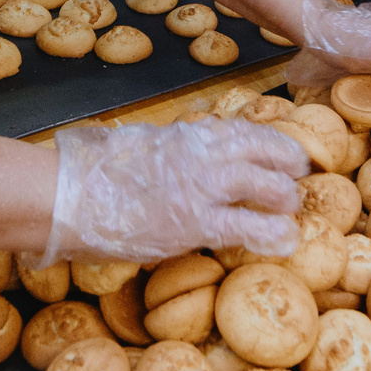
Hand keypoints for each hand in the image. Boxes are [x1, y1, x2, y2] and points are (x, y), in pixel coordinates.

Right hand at [43, 119, 306, 263]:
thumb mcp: (138, 144)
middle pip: (260, 148)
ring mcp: (199, 186)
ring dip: (283, 194)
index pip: (240, 129)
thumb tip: (177, 149)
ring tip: (293, 205)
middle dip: (287, 159)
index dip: (269, 140)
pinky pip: (245, 225)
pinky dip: (270, 232)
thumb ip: (167, 147)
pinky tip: (285, 240)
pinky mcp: (194, 222)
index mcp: (184, 135)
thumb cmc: (93, 173)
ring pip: (261, 182)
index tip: (283, 149)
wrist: (69, 195)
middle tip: (301, 173)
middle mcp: (198, 154)